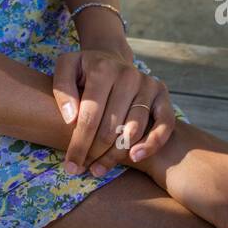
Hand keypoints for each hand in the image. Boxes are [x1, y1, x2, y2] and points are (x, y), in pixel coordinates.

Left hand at [52, 48, 176, 175]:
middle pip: (111, 128)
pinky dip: (152, 144)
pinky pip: (164, 124)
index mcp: (103, 69)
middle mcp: (128, 75)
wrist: (110, 57)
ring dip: (115, 156)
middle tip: (82, 170)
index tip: (70, 165)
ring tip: (99, 169)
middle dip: (94, 154)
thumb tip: (71, 118)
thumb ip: (62, 90)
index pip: (90, 116)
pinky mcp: (162, 93)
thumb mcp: (66, 68)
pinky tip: (135, 157)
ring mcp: (148, 84)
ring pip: (133, 131)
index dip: (79, 144)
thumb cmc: (84, 69)